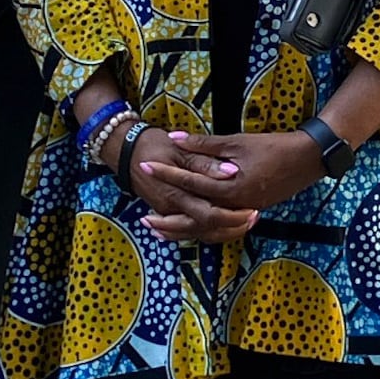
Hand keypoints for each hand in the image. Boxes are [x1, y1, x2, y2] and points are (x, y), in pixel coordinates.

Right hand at [121, 133, 256, 242]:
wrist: (124, 151)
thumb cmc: (153, 145)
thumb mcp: (179, 150)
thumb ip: (205, 162)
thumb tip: (231, 172)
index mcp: (177, 195)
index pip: (210, 215)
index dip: (233, 216)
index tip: (253, 210)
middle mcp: (172, 209)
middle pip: (207, 229)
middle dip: (233, 227)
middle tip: (254, 217)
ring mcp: (168, 213)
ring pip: (199, 233)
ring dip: (223, 231)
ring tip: (245, 223)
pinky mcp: (167, 212)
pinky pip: (190, 228)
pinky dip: (208, 229)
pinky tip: (225, 227)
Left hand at [137, 128, 321, 216]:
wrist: (307, 160)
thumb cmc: (273, 147)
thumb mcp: (237, 142)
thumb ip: (205, 145)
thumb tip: (175, 138)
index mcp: (231, 186)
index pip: (191, 182)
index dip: (167, 173)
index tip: (146, 166)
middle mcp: (235, 205)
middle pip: (194, 218)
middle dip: (167, 219)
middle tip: (143, 218)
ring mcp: (242, 212)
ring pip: (206, 229)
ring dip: (181, 231)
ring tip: (158, 232)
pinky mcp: (248, 213)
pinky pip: (219, 229)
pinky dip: (201, 230)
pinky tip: (188, 229)